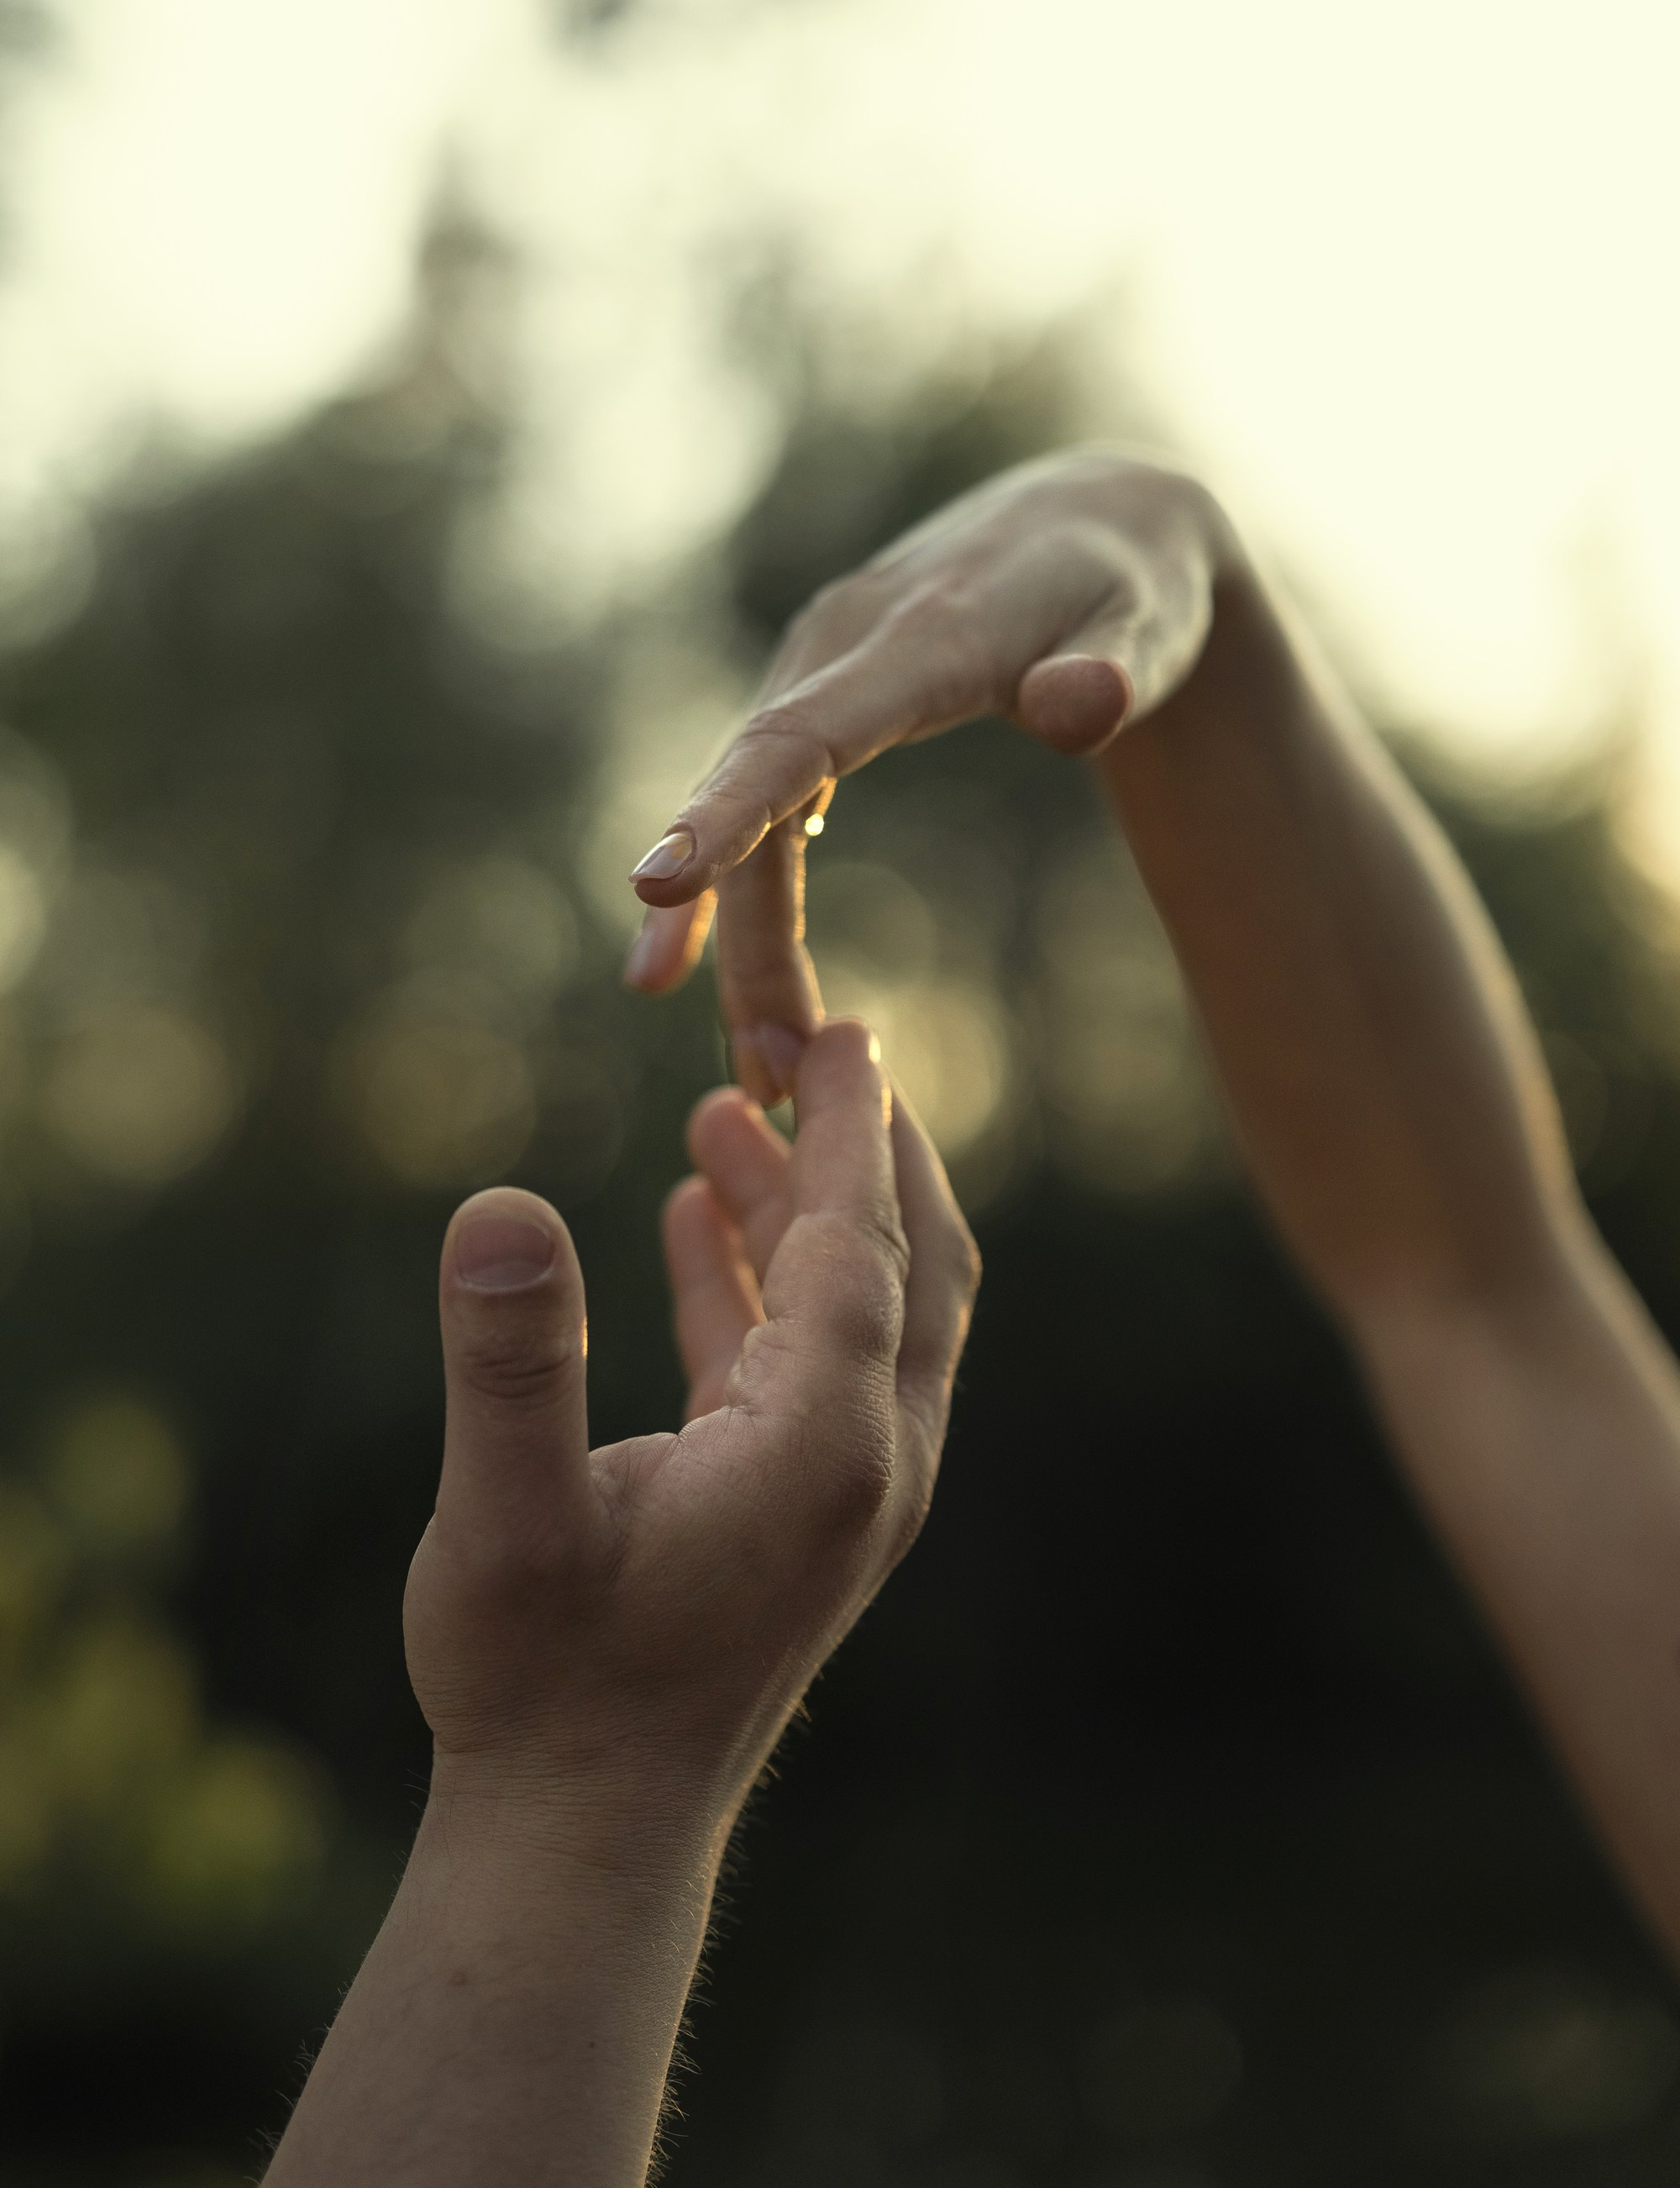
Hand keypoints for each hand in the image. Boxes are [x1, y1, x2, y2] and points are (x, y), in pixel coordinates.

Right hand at [403, 1019, 978, 1853]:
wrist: (582, 1834)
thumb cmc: (539, 1686)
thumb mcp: (504, 1520)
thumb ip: (509, 1362)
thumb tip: (497, 1206)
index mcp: (822, 1442)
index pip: (860, 1243)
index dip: (848, 1127)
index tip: (843, 1027)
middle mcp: (867, 1458)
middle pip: (906, 1260)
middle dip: (864, 1147)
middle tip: (806, 1042)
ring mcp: (847, 1490)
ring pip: (865, 1308)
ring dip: (806, 1206)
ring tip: (723, 1112)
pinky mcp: (804, 1512)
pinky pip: (808, 1362)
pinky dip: (766, 1281)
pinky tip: (692, 1222)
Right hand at [622, 448, 1230, 1101]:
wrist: (1096, 524)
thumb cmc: (1130, 586)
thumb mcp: (1147, 624)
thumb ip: (1113, 666)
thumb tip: (1077, 706)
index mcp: (917, 638)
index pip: (801, 733)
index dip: (727, 811)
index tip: (655, 883)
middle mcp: (841, 648)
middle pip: (760, 800)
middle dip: (739, 936)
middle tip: (764, 1071)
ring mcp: (821, 671)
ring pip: (757, 815)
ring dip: (746, 942)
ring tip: (765, 1070)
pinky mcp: (822, 702)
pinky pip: (765, 803)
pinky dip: (745, 894)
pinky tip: (713, 976)